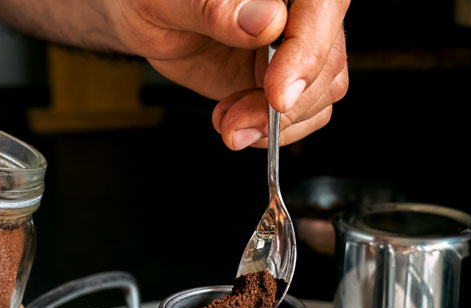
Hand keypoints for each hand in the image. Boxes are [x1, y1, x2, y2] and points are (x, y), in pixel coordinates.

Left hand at [108, 0, 349, 148]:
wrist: (143, 17)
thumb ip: (215, 6)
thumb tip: (265, 20)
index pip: (324, 6)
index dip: (309, 52)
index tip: (278, 95)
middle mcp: (298, 12)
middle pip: (327, 61)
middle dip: (284, 106)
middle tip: (237, 123)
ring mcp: (294, 47)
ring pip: (321, 93)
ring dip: (276, 124)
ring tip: (228, 122)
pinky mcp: (283, 78)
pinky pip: (303, 114)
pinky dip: (271, 132)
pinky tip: (235, 123)